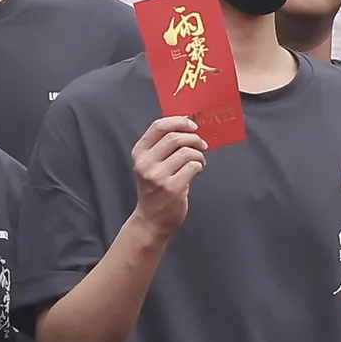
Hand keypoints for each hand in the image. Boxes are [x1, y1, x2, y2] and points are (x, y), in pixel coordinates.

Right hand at [129, 116, 206, 236]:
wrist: (151, 220)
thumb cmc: (155, 189)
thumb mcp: (151, 164)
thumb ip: (163, 146)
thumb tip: (188, 124)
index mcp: (139, 153)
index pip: (158, 127)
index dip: (179, 121)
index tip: (192, 124)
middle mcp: (145, 163)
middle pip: (175, 137)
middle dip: (194, 138)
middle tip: (202, 145)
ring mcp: (158, 176)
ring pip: (187, 152)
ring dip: (199, 154)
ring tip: (199, 161)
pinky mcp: (172, 187)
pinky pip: (193, 166)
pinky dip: (200, 166)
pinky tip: (197, 171)